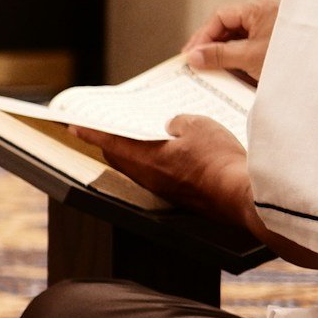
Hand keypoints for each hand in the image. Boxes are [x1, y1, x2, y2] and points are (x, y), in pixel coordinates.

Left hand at [78, 116, 249, 219]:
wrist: (243, 195)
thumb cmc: (219, 162)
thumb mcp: (198, 125)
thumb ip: (178, 122)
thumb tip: (173, 126)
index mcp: (144, 159)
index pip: (109, 141)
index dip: (90, 132)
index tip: (74, 126)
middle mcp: (148, 177)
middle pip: (120, 156)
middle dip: (112, 141)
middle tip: (110, 127)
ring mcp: (163, 189)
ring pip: (139, 167)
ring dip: (137, 152)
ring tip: (145, 135)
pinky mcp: (180, 196)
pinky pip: (159, 176)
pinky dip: (158, 162)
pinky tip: (174, 152)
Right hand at [183, 0, 277, 82]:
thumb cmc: (291, 58)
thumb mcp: (249, 56)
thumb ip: (218, 55)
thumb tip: (193, 56)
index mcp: (259, 12)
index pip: (221, 17)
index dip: (203, 35)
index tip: (191, 53)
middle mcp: (263, 20)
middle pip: (226, 28)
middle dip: (209, 45)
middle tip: (195, 62)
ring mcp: (267, 35)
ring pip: (235, 41)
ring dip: (220, 55)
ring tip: (207, 69)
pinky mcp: (270, 50)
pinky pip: (245, 52)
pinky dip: (234, 62)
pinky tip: (226, 73)